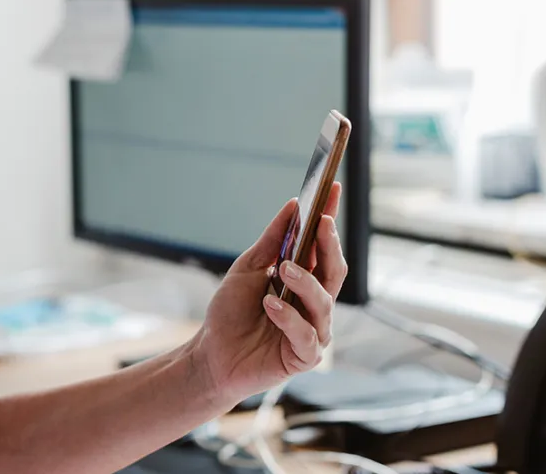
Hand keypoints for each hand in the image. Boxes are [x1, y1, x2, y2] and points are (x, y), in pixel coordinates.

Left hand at [190, 183, 346, 403]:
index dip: (330, 218)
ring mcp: (313, 330)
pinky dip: (288, 318)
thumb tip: (293, 206)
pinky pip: (306, 335)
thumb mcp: (247, 269)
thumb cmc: (230, 313)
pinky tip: (270, 306)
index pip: (323, 247)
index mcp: (303, 280)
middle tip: (320, 224)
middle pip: (334, 271)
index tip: (333, 190)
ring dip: (305, 282)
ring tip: (284, 269)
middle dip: (329, 246)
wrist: (211, 354)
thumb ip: (271, 241)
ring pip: (324, 302)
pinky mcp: (305, 356)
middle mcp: (314, 304)